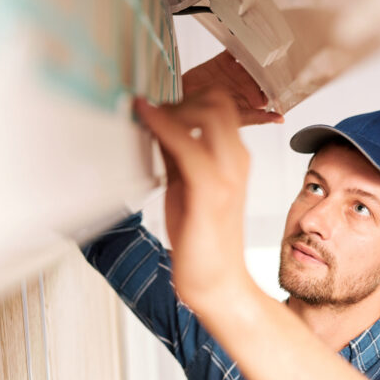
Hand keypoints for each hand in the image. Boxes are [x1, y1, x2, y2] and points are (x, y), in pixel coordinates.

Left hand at [134, 89, 251, 306]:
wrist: (217, 283)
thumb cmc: (203, 239)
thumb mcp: (186, 185)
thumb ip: (176, 154)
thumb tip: (156, 123)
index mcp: (233, 158)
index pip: (219, 104)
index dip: (185, 96)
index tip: (155, 105)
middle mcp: (236, 161)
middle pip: (217, 100)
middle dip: (179, 98)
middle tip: (150, 113)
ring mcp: (227, 175)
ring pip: (208, 113)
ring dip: (170, 109)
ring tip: (144, 118)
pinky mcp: (211, 192)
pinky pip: (187, 145)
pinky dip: (162, 125)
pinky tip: (144, 119)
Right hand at [182, 50, 283, 125]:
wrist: (184, 104)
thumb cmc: (208, 116)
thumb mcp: (237, 119)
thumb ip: (258, 118)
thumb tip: (280, 119)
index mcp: (252, 99)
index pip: (271, 89)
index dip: (280, 83)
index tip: (288, 76)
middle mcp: (245, 84)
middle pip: (264, 71)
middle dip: (272, 64)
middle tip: (281, 55)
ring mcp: (235, 72)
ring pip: (253, 58)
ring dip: (259, 52)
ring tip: (266, 43)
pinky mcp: (224, 61)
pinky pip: (235, 49)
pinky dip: (241, 42)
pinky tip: (246, 38)